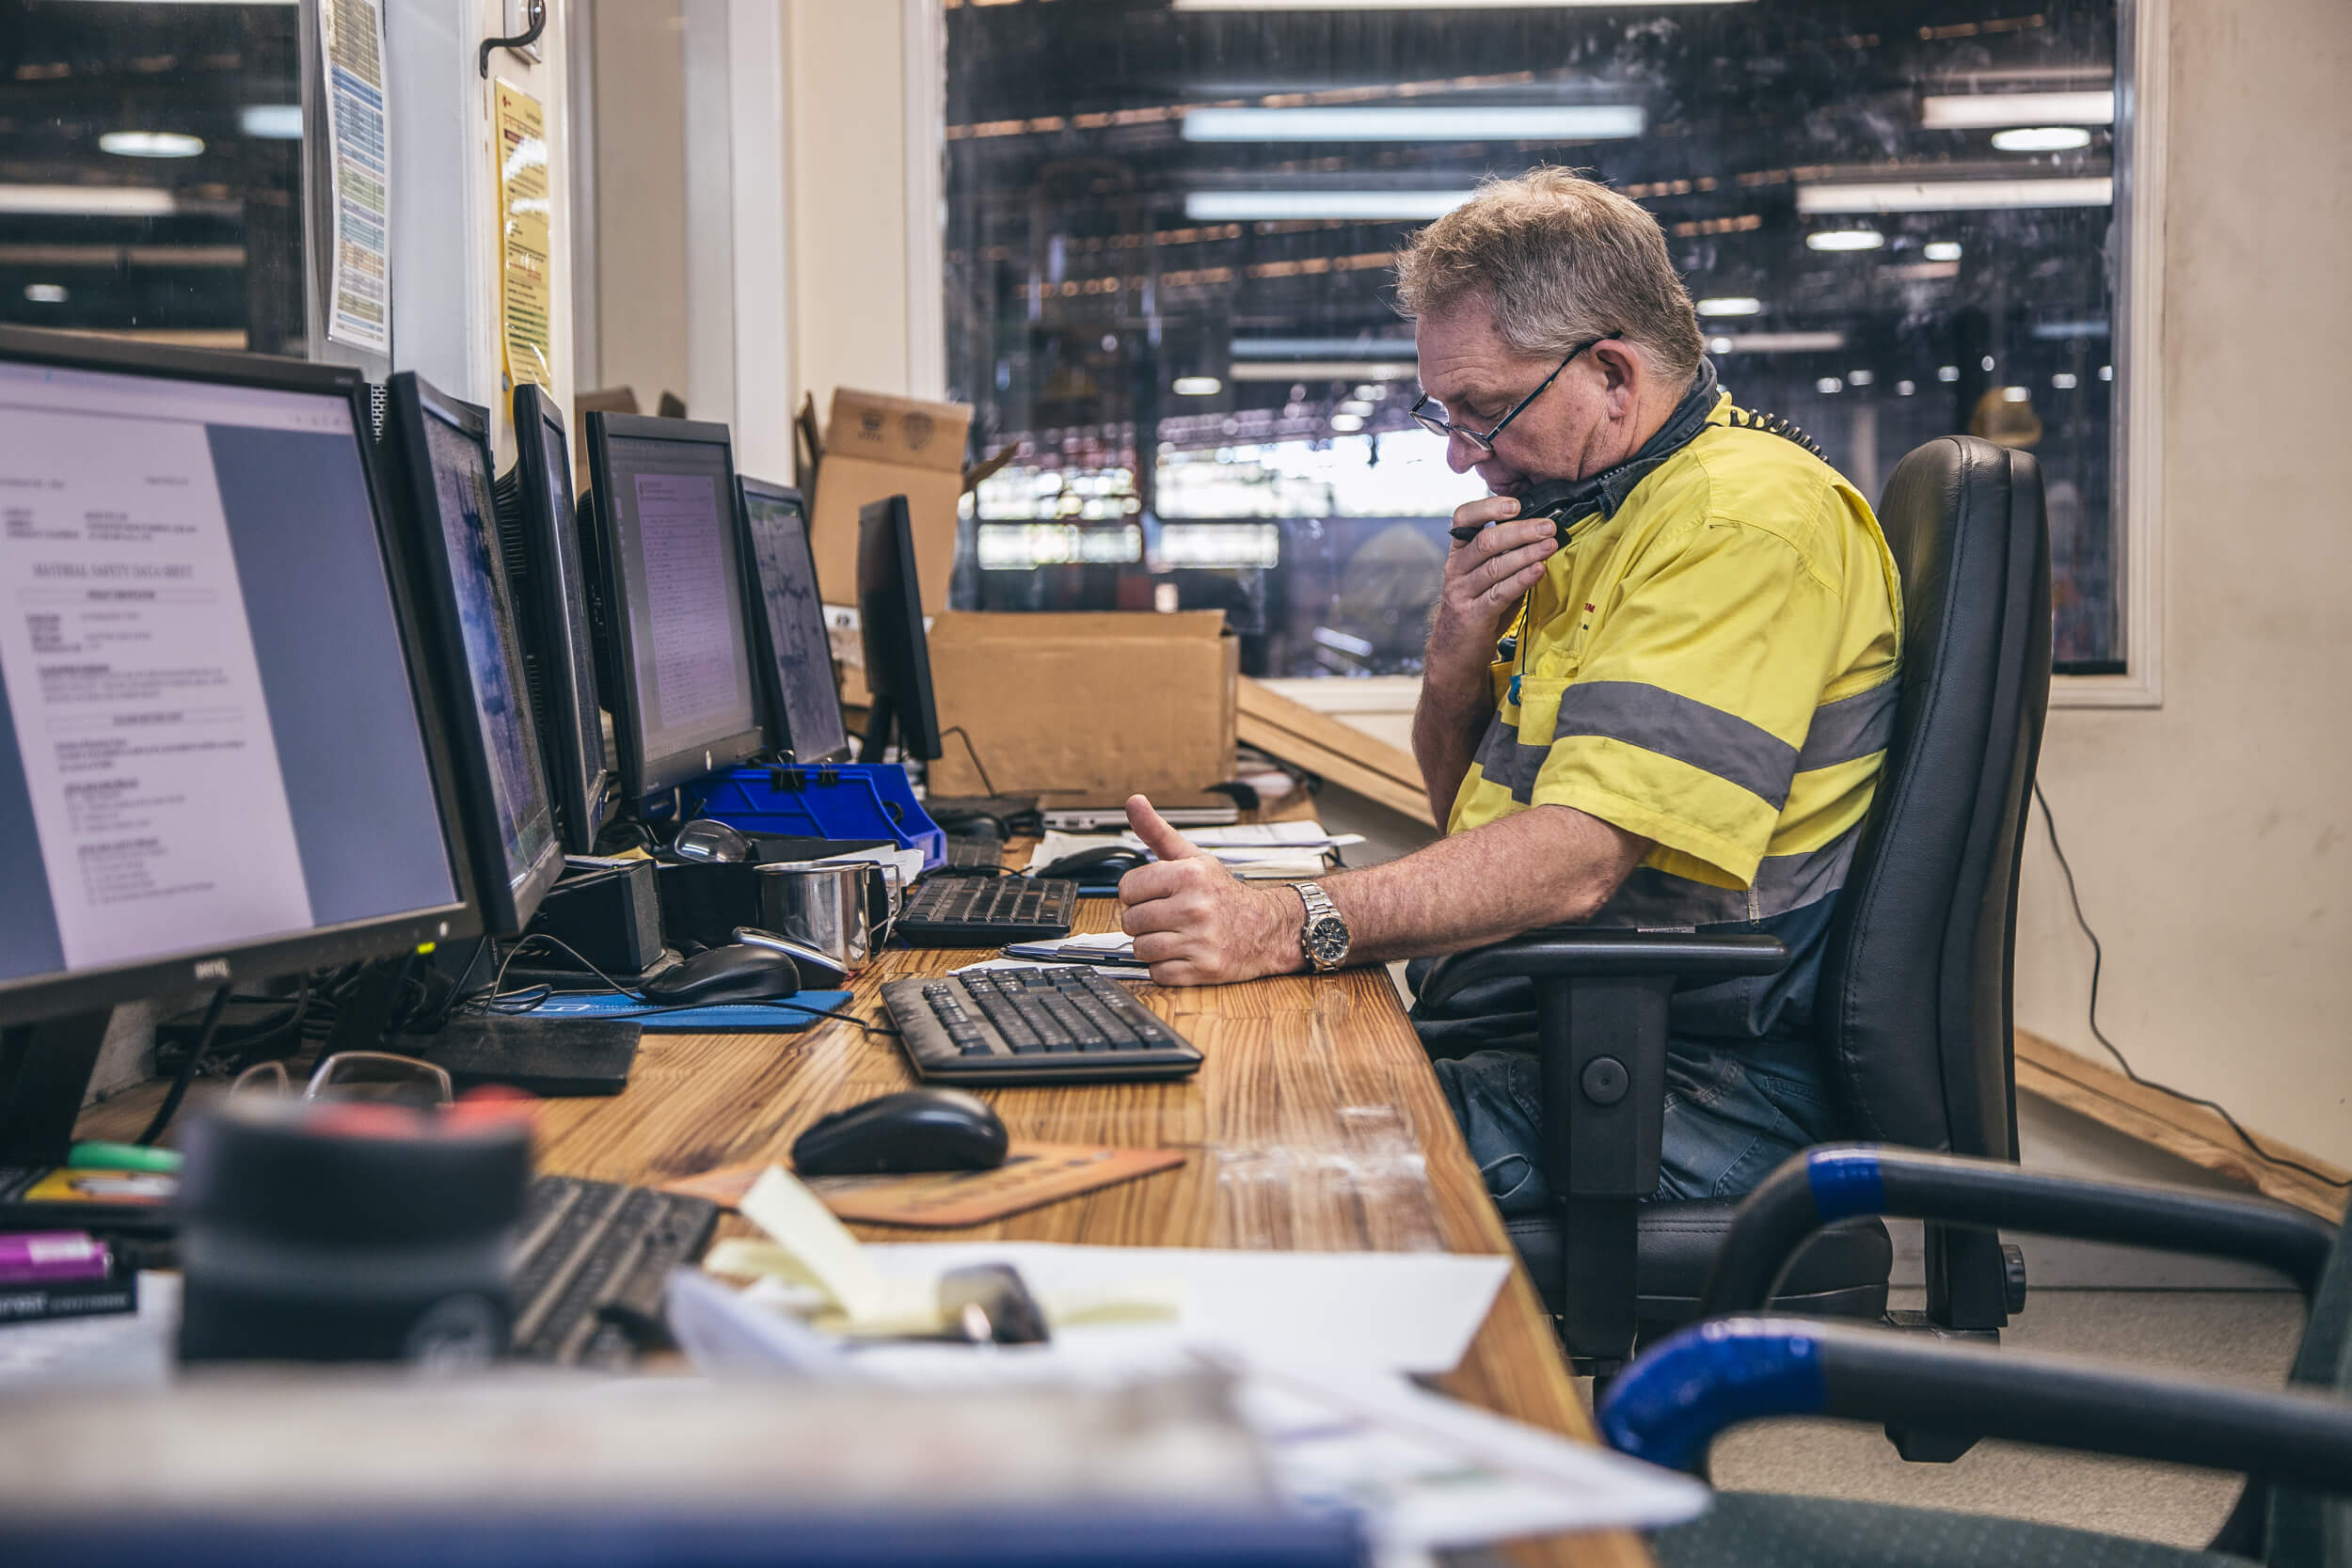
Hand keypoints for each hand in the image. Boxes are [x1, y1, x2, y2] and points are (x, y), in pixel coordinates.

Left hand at [1116, 795, 1300, 986]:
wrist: (1265, 927)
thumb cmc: (1223, 893)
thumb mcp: (1193, 857)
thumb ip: (1157, 832)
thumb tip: (1134, 802)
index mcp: (1188, 876)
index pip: (1127, 888)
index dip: (1136, 894)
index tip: (1152, 895)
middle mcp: (1195, 907)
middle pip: (1131, 921)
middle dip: (1142, 921)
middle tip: (1163, 917)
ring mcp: (1200, 940)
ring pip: (1141, 949)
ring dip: (1152, 945)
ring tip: (1172, 935)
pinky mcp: (1204, 969)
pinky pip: (1159, 973)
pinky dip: (1165, 967)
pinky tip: (1182, 953)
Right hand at [1425, 495, 1558, 691]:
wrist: (1455, 653)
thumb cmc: (1478, 609)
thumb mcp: (1487, 577)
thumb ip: (1506, 556)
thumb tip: (1541, 533)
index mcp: (1459, 554)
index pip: (1463, 519)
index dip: (1488, 508)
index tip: (1515, 504)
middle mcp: (1456, 570)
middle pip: (1486, 541)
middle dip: (1521, 530)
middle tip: (1548, 526)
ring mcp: (1461, 593)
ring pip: (1494, 566)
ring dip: (1527, 553)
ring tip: (1551, 545)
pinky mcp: (1472, 616)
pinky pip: (1499, 593)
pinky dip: (1521, 580)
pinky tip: (1539, 570)